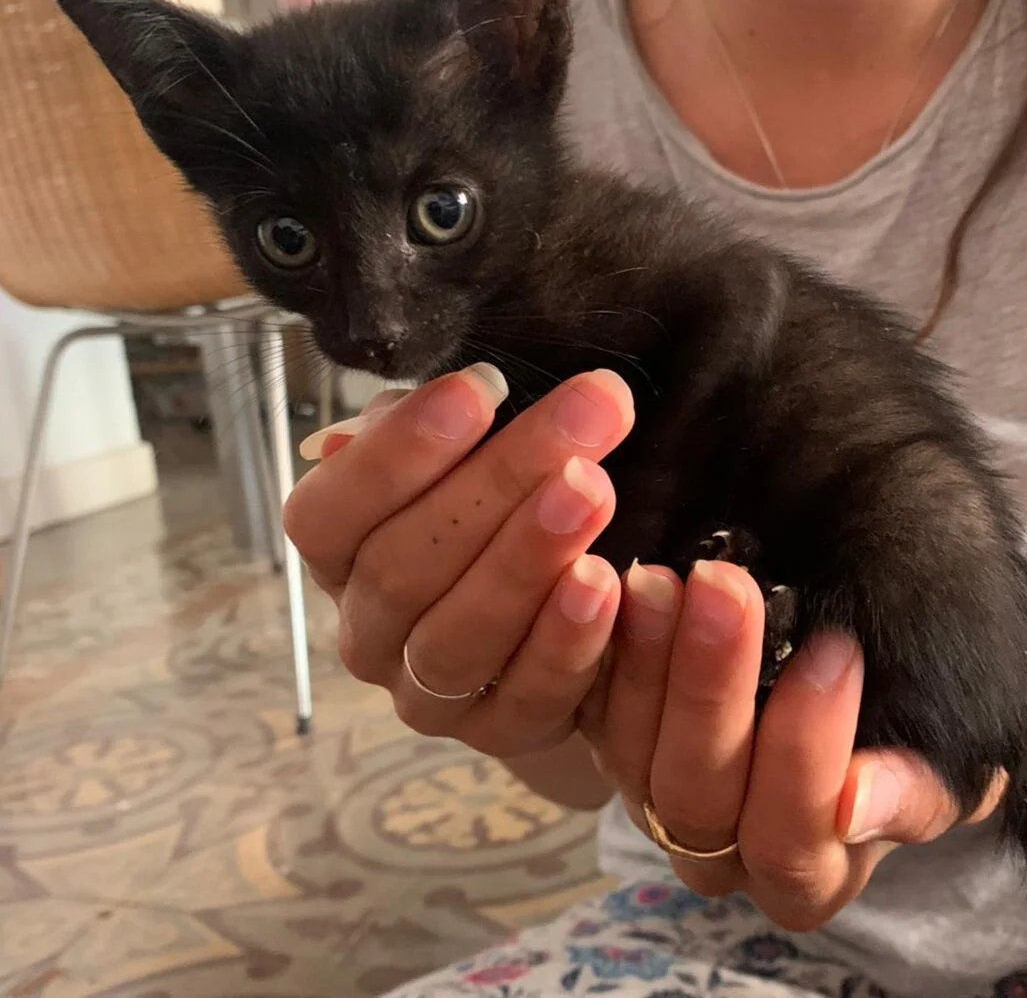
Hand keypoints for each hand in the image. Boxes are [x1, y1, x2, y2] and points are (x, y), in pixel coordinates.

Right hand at [284, 365, 634, 758]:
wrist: (559, 619)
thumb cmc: (498, 510)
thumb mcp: (464, 455)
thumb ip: (444, 426)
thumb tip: (458, 394)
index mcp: (340, 553)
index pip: (327, 512)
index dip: (395, 452)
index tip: (481, 389)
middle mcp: (367, 630)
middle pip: (406, 564)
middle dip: (498, 481)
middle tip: (583, 418)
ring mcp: (424, 693)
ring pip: (457, 634)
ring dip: (527, 557)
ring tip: (593, 490)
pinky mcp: (497, 732)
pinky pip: (526, 693)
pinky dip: (565, 639)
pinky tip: (605, 582)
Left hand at [585, 559, 1005, 930]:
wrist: (858, 676)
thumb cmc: (905, 724)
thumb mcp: (938, 759)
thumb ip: (908, 789)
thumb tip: (855, 804)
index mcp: (802, 874)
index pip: (790, 840)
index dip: (806, 753)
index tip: (833, 649)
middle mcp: (715, 849)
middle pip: (696, 792)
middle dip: (711, 685)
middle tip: (726, 588)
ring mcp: (651, 794)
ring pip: (628, 749)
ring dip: (644, 657)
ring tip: (662, 577)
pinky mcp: (608, 736)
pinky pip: (587, 704)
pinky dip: (600, 644)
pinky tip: (616, 581)